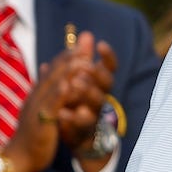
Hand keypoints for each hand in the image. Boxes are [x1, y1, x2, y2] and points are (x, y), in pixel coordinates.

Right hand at [1, 46, 90, 171]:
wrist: (20, 157)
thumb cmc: (33, 135)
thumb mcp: (42, 110)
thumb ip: (48, 92)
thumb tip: (49, 71)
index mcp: (39, 94)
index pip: (54, 70)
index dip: (67, 56)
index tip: (82, 43)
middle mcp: (37, 96)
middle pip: (55, 72)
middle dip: (71, 56)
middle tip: (86, 42)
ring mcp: (38, 108)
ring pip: (53, 86)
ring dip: (68, 71)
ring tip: (83, 57)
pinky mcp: (41, 122)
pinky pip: (50, 106)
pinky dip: (59, 95)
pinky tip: (69, 85)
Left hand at [52, 31, 117, 158]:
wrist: (77, 137)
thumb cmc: (78, 103)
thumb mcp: (78, 79)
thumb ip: (82, 59)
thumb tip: (86, 34)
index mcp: (98, 85)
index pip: (109, 69)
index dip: (108, 57)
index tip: (100, 44)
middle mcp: (99, 98)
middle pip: (106, 84)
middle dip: (97, 74)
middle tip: (85, 66)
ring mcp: (93, 114)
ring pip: (97, 103)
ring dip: (87, 92)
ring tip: (75, 83)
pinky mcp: (84, 130)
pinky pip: (81, 124)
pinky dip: (71, 118)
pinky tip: (62, 112)